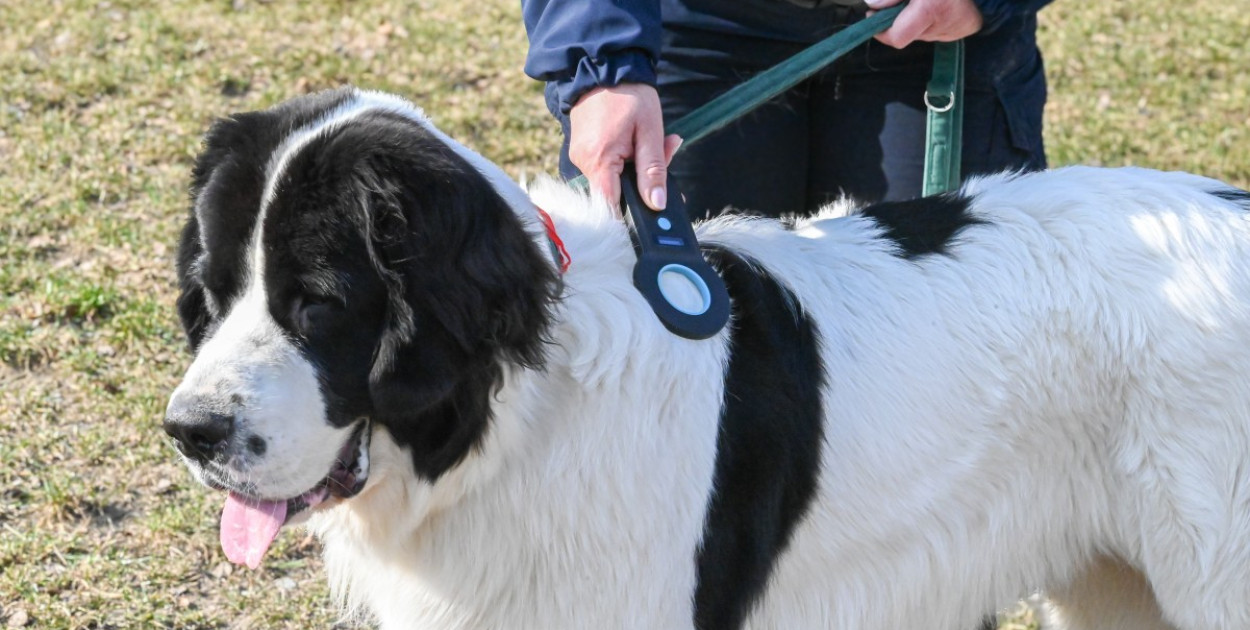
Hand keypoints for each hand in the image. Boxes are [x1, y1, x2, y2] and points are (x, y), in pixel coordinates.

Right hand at [568, 83, 682, 214]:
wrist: (603, 65)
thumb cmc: (630, 94)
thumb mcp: (650, 131)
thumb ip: (653, 170)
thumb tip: (656, 204)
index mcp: (599, 161)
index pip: (612, 206)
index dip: (634, 210)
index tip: (653, 202)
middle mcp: (583, 162)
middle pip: (616, 191)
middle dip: (642, 180)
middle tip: (665, 150)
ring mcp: (579, 156)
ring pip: (612, 178)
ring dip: (635, 166)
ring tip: (648, 138)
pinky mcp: (581, 149)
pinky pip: (604, 165)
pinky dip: (623, 157)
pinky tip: (633, 138)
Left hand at [866, 0, 983, 48]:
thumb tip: (873, 5)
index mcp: (931, 7)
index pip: (897, 38)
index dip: (882, 31)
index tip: (875, 16)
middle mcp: (944, 23)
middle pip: (908, 34)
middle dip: (900, 20)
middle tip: (904, 2)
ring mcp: (957, 30)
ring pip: (923, 32)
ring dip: (917, 19)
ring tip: (926, 1)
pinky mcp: (966, 29)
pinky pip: (939, 30)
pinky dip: (932, 20)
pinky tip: (939, 5)